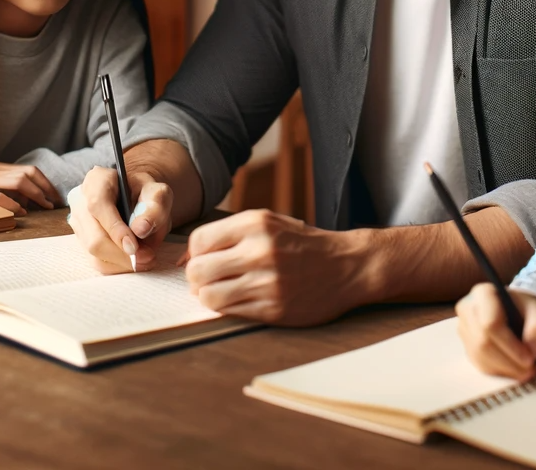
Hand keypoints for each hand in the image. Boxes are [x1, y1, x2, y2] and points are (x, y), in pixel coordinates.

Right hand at [0, 159, 59, 215]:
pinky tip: (20, 212)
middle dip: (46, 188)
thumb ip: (2, 184)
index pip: (30, 170)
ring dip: (35, 194)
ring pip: (17, 182)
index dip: (45, 182)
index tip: (55, 195)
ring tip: (44, 206)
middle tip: (55, 202)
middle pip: (29, 174)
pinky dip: (11, 203)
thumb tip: (22, 199)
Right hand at [66, 166, 172, 273]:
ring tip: (146, 258)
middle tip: (148, 257)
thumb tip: (140, 229)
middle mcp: (80, 203)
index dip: (115, 228)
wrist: (138, 198)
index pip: (98, 205)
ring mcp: (78, 224)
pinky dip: (118, 265)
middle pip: (93, 237)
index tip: (134, 246)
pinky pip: (97, 261)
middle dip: (122, 253)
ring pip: (94, 254)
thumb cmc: (146, 193)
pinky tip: (136, 261)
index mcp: (96, 181)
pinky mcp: (83, 242)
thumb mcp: (158, 192)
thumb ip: (155, 205)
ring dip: (122, 262)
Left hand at [184, 209, 368, 324]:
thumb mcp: (271, 223)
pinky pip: (230, 312)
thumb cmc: (303, 244)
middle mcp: (260, 250)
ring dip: (209, 295)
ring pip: (209, 295)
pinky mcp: (273, 308)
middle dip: (196, 277)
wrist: (347, 265)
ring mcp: (267, 282)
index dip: (193, 253)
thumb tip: (188, 255)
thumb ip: (232, 233)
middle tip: (207, 279)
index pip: (199, 240)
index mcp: (256, 223)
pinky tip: (240, 299)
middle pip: (198, 270)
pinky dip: (227, 307)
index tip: (201, 259)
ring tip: (222, 290)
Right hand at [455, 283, 535, 379]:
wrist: (516, 310)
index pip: (491, 324)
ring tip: (525, 372)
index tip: (530, 359)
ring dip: (504, 369)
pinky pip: (478, 364)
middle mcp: (467, 309)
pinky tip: (513, 369)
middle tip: (530, 371)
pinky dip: (498, 371)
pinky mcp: (466, 345)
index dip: (510, 346)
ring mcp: (464, 328)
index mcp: (483, 293)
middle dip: (508, 362)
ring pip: (479, 356)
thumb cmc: (525, 309)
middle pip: (483, 342)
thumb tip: (532, 351)